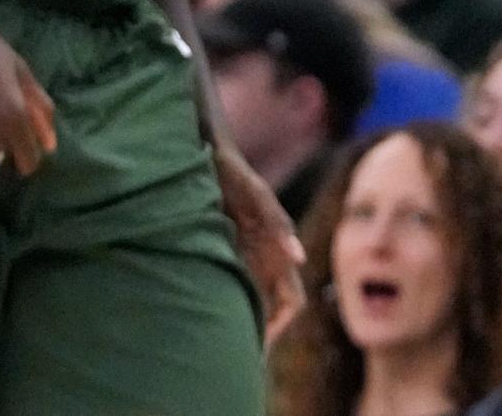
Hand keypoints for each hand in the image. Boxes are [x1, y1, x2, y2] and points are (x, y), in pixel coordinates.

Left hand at [212, 144, 305, 346]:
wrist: (210, 151)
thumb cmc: (236, 172)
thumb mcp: (258, 195)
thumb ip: (278, 222)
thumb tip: (299, 259)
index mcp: (279, 251)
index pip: (290, 303)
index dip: (279, 325)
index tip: (259, 342)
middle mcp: (266, 257)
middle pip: (271, 308)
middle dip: (260, 330)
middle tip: (237, 352)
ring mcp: (246, 253)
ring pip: (251, 298)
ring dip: (241, 316)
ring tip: (217, 337)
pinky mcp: (224, 245)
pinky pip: (229, 281)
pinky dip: (223, 297)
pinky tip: (202, 306)